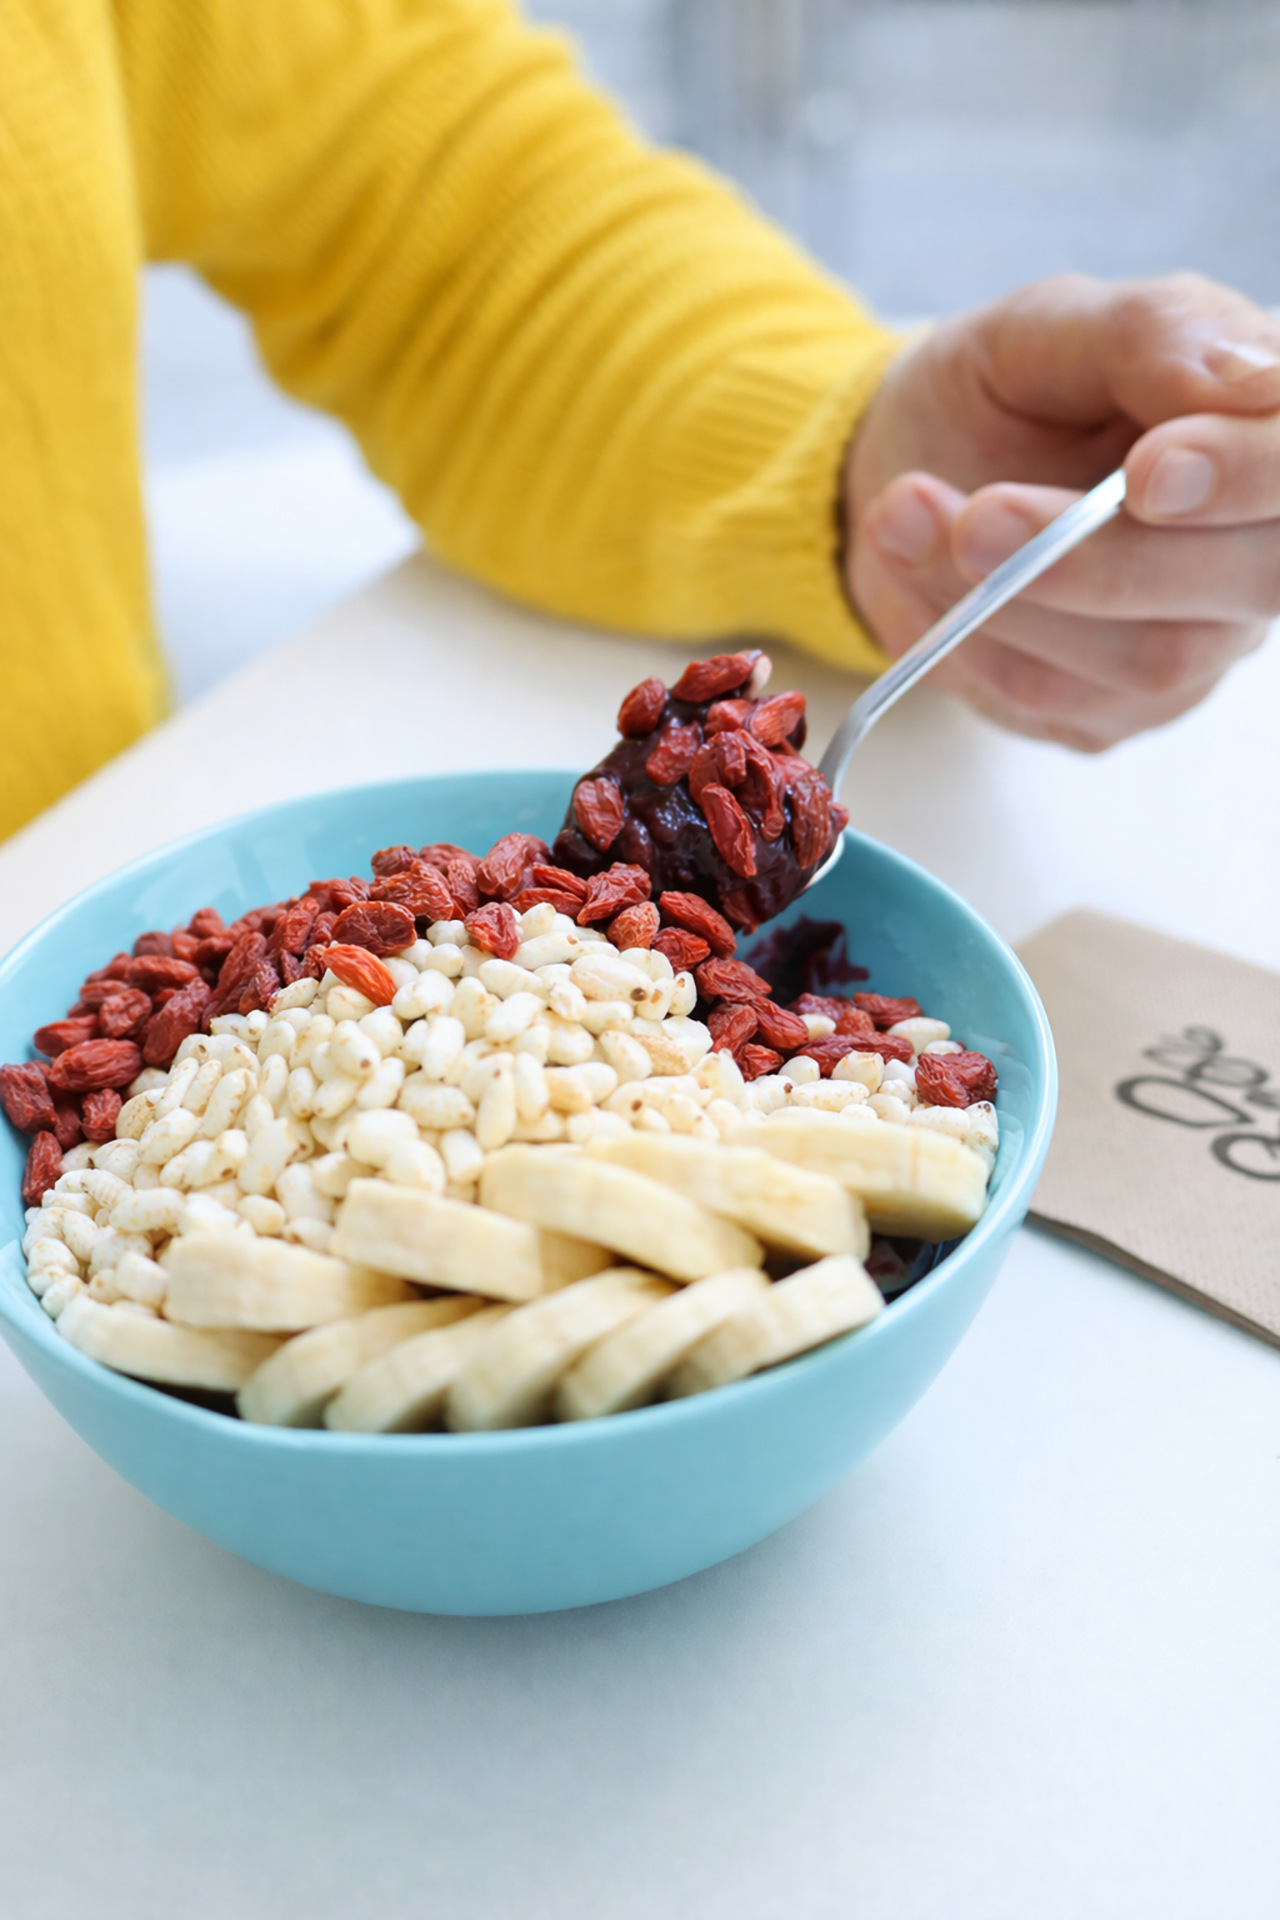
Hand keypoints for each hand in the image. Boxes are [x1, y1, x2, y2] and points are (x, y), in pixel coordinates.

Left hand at [844, 272, 1279, 749]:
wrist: (908, 468)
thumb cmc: (1004, 388)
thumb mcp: (1055, 326)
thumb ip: (1154, 338)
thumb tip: (1256, 381)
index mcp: (1269, 432)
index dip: (1246, 477)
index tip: (1148, 472)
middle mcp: (1260, 547)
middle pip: (1250, 582)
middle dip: (1099, 559)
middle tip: (975, 518)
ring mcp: (1199, 642)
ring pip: (1146, 657)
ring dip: (1008, 595)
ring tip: (906, 513)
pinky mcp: (1116, 708)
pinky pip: (1057, 696)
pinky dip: (968, 634)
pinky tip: (915, 563)